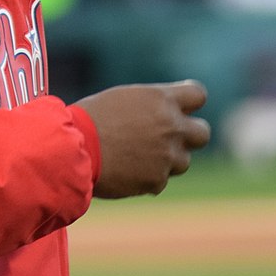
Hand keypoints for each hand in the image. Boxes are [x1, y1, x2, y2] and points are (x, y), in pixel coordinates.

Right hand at [75, 80, 210, 198]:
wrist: (73, 149)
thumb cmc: (89, 119)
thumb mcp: (122, 100)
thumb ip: (150, 108)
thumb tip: (163, 114)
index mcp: (160, 99)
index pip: (198, 95)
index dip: (190, 102)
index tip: (180, 107)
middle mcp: (171, 126)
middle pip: (202, 133)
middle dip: (188, 136)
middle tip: (168, 138)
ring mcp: (167, 156)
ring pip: (183, 161)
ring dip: (166, 159)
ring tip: (136, 155)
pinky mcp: (157, 180)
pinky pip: (160, 179)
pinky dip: (147, 177)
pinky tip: (124, 170)